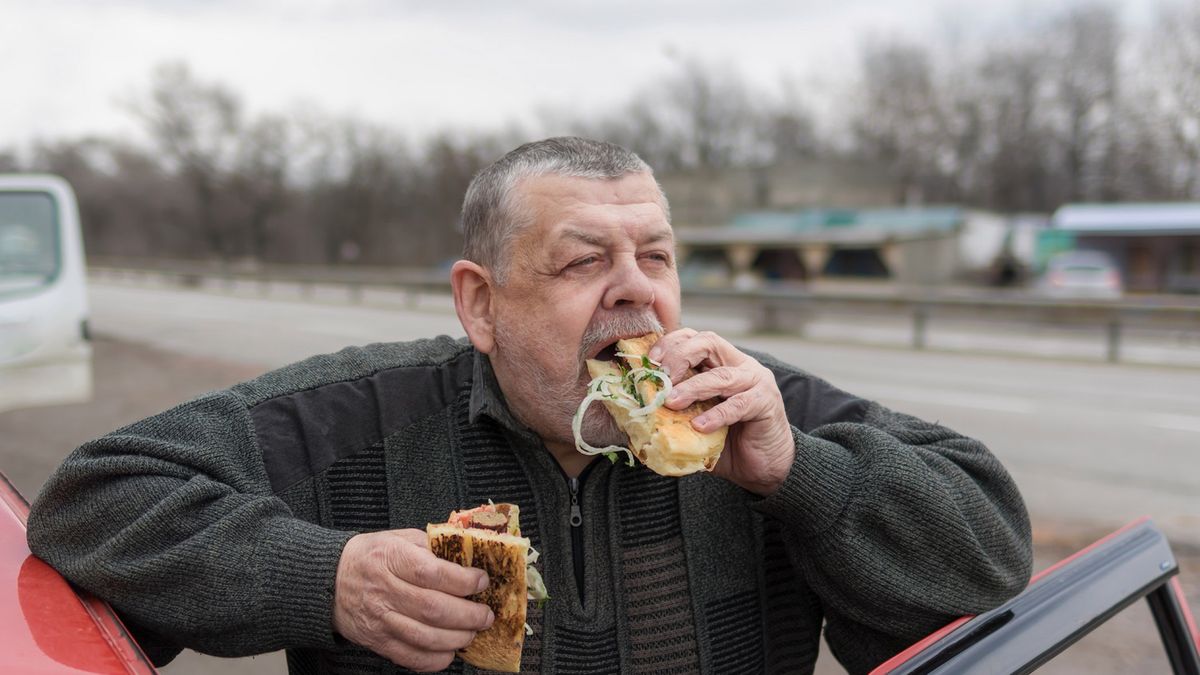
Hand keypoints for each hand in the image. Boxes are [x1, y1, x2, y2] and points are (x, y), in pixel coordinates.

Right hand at [332, 529, 493, 671]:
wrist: (329, 581)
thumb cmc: (371, 556)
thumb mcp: (399, 538)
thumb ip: (432, 544)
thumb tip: (470, 551)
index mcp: (391, 558)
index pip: (431, 572)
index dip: (462, 580)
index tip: (481, 581)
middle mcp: (384, 590)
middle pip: (433, 608)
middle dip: (468, 615)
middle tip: (485, 614)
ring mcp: (380, 619)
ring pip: (425, 636)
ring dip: (457, 638)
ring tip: (473, 632)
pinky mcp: (377, 641)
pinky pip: (410, 657)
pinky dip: (435, 659)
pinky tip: (450, 650)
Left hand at [650, 329, 794, 495]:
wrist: (764, 468)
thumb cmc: (727, 443)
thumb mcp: (694, 423)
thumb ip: (672, 414)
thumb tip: (633, 417)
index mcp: (721, 363)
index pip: (694, 338)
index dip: (670, 344)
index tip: (650, 361)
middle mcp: (740, 365)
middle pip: (709, 343)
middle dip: (680, 356)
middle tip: (661, 377)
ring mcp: (756, 382)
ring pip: (722, 375)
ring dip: (693, 387)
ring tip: (670, 402)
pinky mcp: (766, 403)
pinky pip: (739, 404)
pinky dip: (717, 414)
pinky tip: (699, 426)